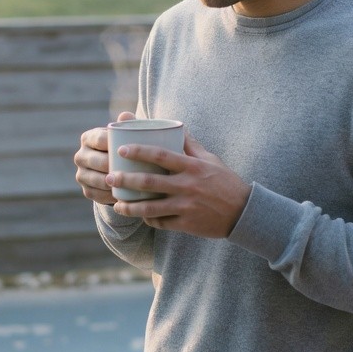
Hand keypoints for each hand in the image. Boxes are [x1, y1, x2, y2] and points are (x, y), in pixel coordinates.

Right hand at [74, 110, 134, 203]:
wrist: (118, 168)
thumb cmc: (125, 146)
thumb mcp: (126, 134)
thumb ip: (128, 124)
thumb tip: (126, 116)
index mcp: (88, 138)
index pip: (99, 139)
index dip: (112, 143)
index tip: (129, 148)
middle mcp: (80, 156)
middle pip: (97, 161)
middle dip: (113, 166)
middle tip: (133, 169)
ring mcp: (81, 174)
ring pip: (97, 180)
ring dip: (112, 183)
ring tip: (129, 184)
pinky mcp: (86, 191)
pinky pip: (98, 195)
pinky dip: (110, 197)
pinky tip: (122, 196)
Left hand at [106, 131, 250, 238]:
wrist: (243, 213)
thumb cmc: (225, 182)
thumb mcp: (210, 160)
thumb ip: (191, 145)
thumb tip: (177, 126)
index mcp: (192, 167)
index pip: (160, 155)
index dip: (138, 151)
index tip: (121, 150)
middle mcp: (187, 186)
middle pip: (149, 183)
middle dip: (125, 180)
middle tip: (109, 177)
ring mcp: (186, 207)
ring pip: (150, 207)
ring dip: (130, 206)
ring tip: (117, 204)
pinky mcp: (186, 224)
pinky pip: (161, 223)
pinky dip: (148, 219)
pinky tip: (139, 215)